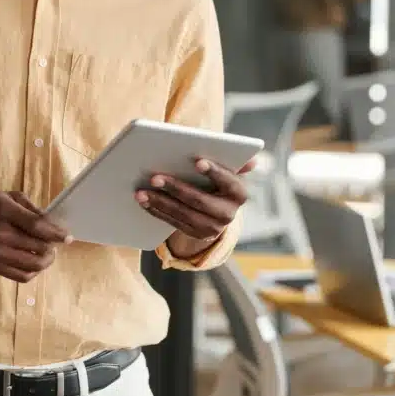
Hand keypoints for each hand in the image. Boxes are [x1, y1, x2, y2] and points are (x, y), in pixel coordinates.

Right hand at [0, 190, 71, 283]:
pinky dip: (34, 271)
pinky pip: (21, 276)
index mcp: (4, 211)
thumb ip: (31, 209)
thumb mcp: (8, 197)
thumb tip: (52, 224)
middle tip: (55, 243)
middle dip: (52, 247)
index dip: (56, 234)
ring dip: (46, 261)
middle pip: (38, 248)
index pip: (38, 226)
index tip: (68, 237)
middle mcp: (0, 234)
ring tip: (46, 253)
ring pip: (33, 266)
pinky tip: (34, 262)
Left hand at [135, 158, 254, 245]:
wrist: (216, 210)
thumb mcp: (227, 171)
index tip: (198, 161)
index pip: (228, 181)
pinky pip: (174, 223)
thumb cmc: (217, 180)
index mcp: (238, 193)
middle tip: (154, 177)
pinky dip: (157, 211)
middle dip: (176, 188)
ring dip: (160, 202)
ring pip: (183, 215)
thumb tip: (253, 160)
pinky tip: (144, 201)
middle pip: (200, 201)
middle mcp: (229, 214)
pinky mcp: (197, 235)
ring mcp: (213, 228)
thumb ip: (234, 162)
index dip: (214, 172)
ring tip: (141, 191)